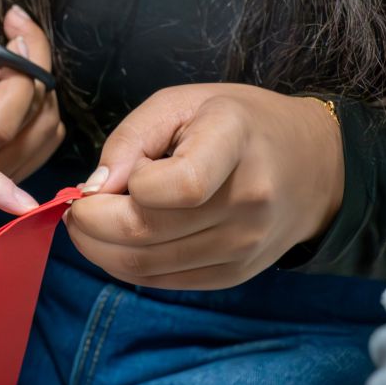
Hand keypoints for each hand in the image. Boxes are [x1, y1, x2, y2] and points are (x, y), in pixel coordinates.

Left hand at [66, 83, 343, 289]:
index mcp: (235, 143)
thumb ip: (132, 139)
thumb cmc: (236, 123)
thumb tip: (94, 188)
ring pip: (146, 266)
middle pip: (147, 233)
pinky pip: (163, 281)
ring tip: (92, 221)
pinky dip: (126, 265)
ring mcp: (244, 246)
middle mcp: (247, 202)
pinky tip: (120, 240)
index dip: (132, 186)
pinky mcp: (234, 274)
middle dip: (91, 224)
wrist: (310, 166)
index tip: (114, 174)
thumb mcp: (181, 103)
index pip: (182, 185)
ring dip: (100, 248)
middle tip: (75, 206)